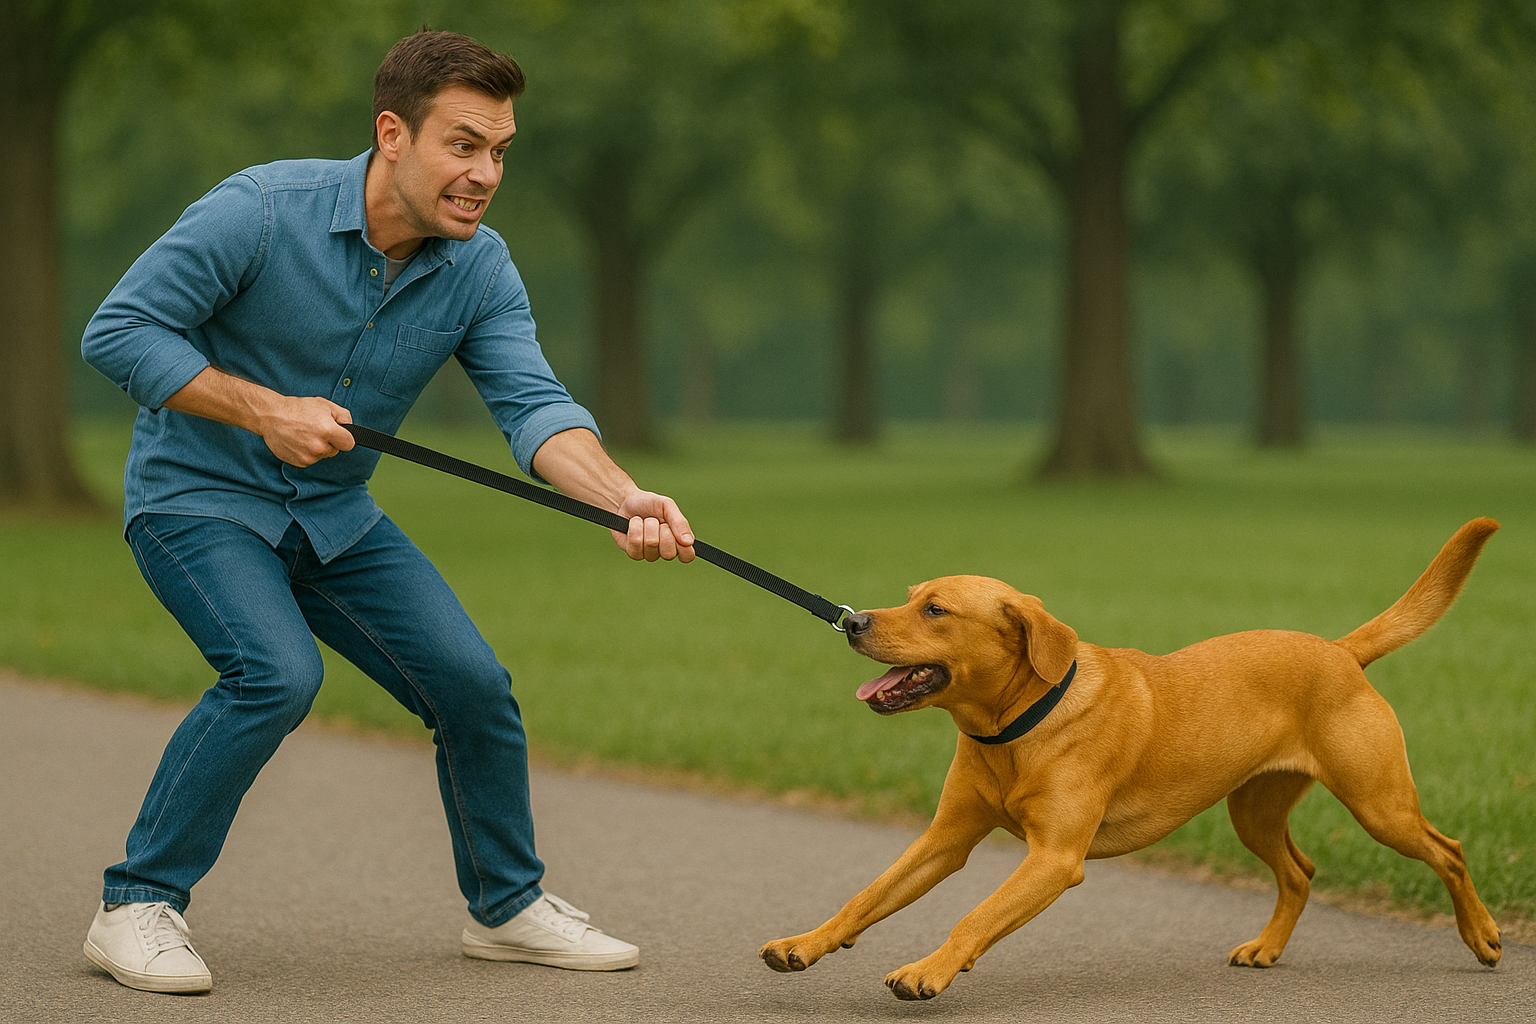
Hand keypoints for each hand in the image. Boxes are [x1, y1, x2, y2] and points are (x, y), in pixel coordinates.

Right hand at [163, 367, 355, 467]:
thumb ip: (343, 416)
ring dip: (318, 447)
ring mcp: (309, 456)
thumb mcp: (324, 405)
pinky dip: (307, 452)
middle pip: (335, 450)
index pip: (349, 443)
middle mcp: (319, 446)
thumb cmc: (297, 409)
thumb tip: (350, 427)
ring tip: (305, 434)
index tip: (339, 434)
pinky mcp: (300, 462)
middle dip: (330, 441)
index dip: (345, 437)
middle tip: (316, 429)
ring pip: (322, 455)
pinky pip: (311, 459)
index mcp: (328, 431)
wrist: (271, 416)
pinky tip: (298, 441)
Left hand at [613, 490, 694, 561]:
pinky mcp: (634, 553)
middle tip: (657, 521)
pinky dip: (635, 529)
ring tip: (644, 520)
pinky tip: (633, 525)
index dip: (684, 548)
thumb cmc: (649, 503)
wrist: (625, 501)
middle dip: (662, 531)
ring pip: (651, 546)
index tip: (677, 534)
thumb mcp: (667, 506)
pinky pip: (636, 545)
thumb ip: (679, 522)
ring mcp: (648, 553)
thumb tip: (689, 542)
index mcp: (677, 540)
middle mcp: (664, 549)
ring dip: (647, 527)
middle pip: (669, 553)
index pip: (688, 556)